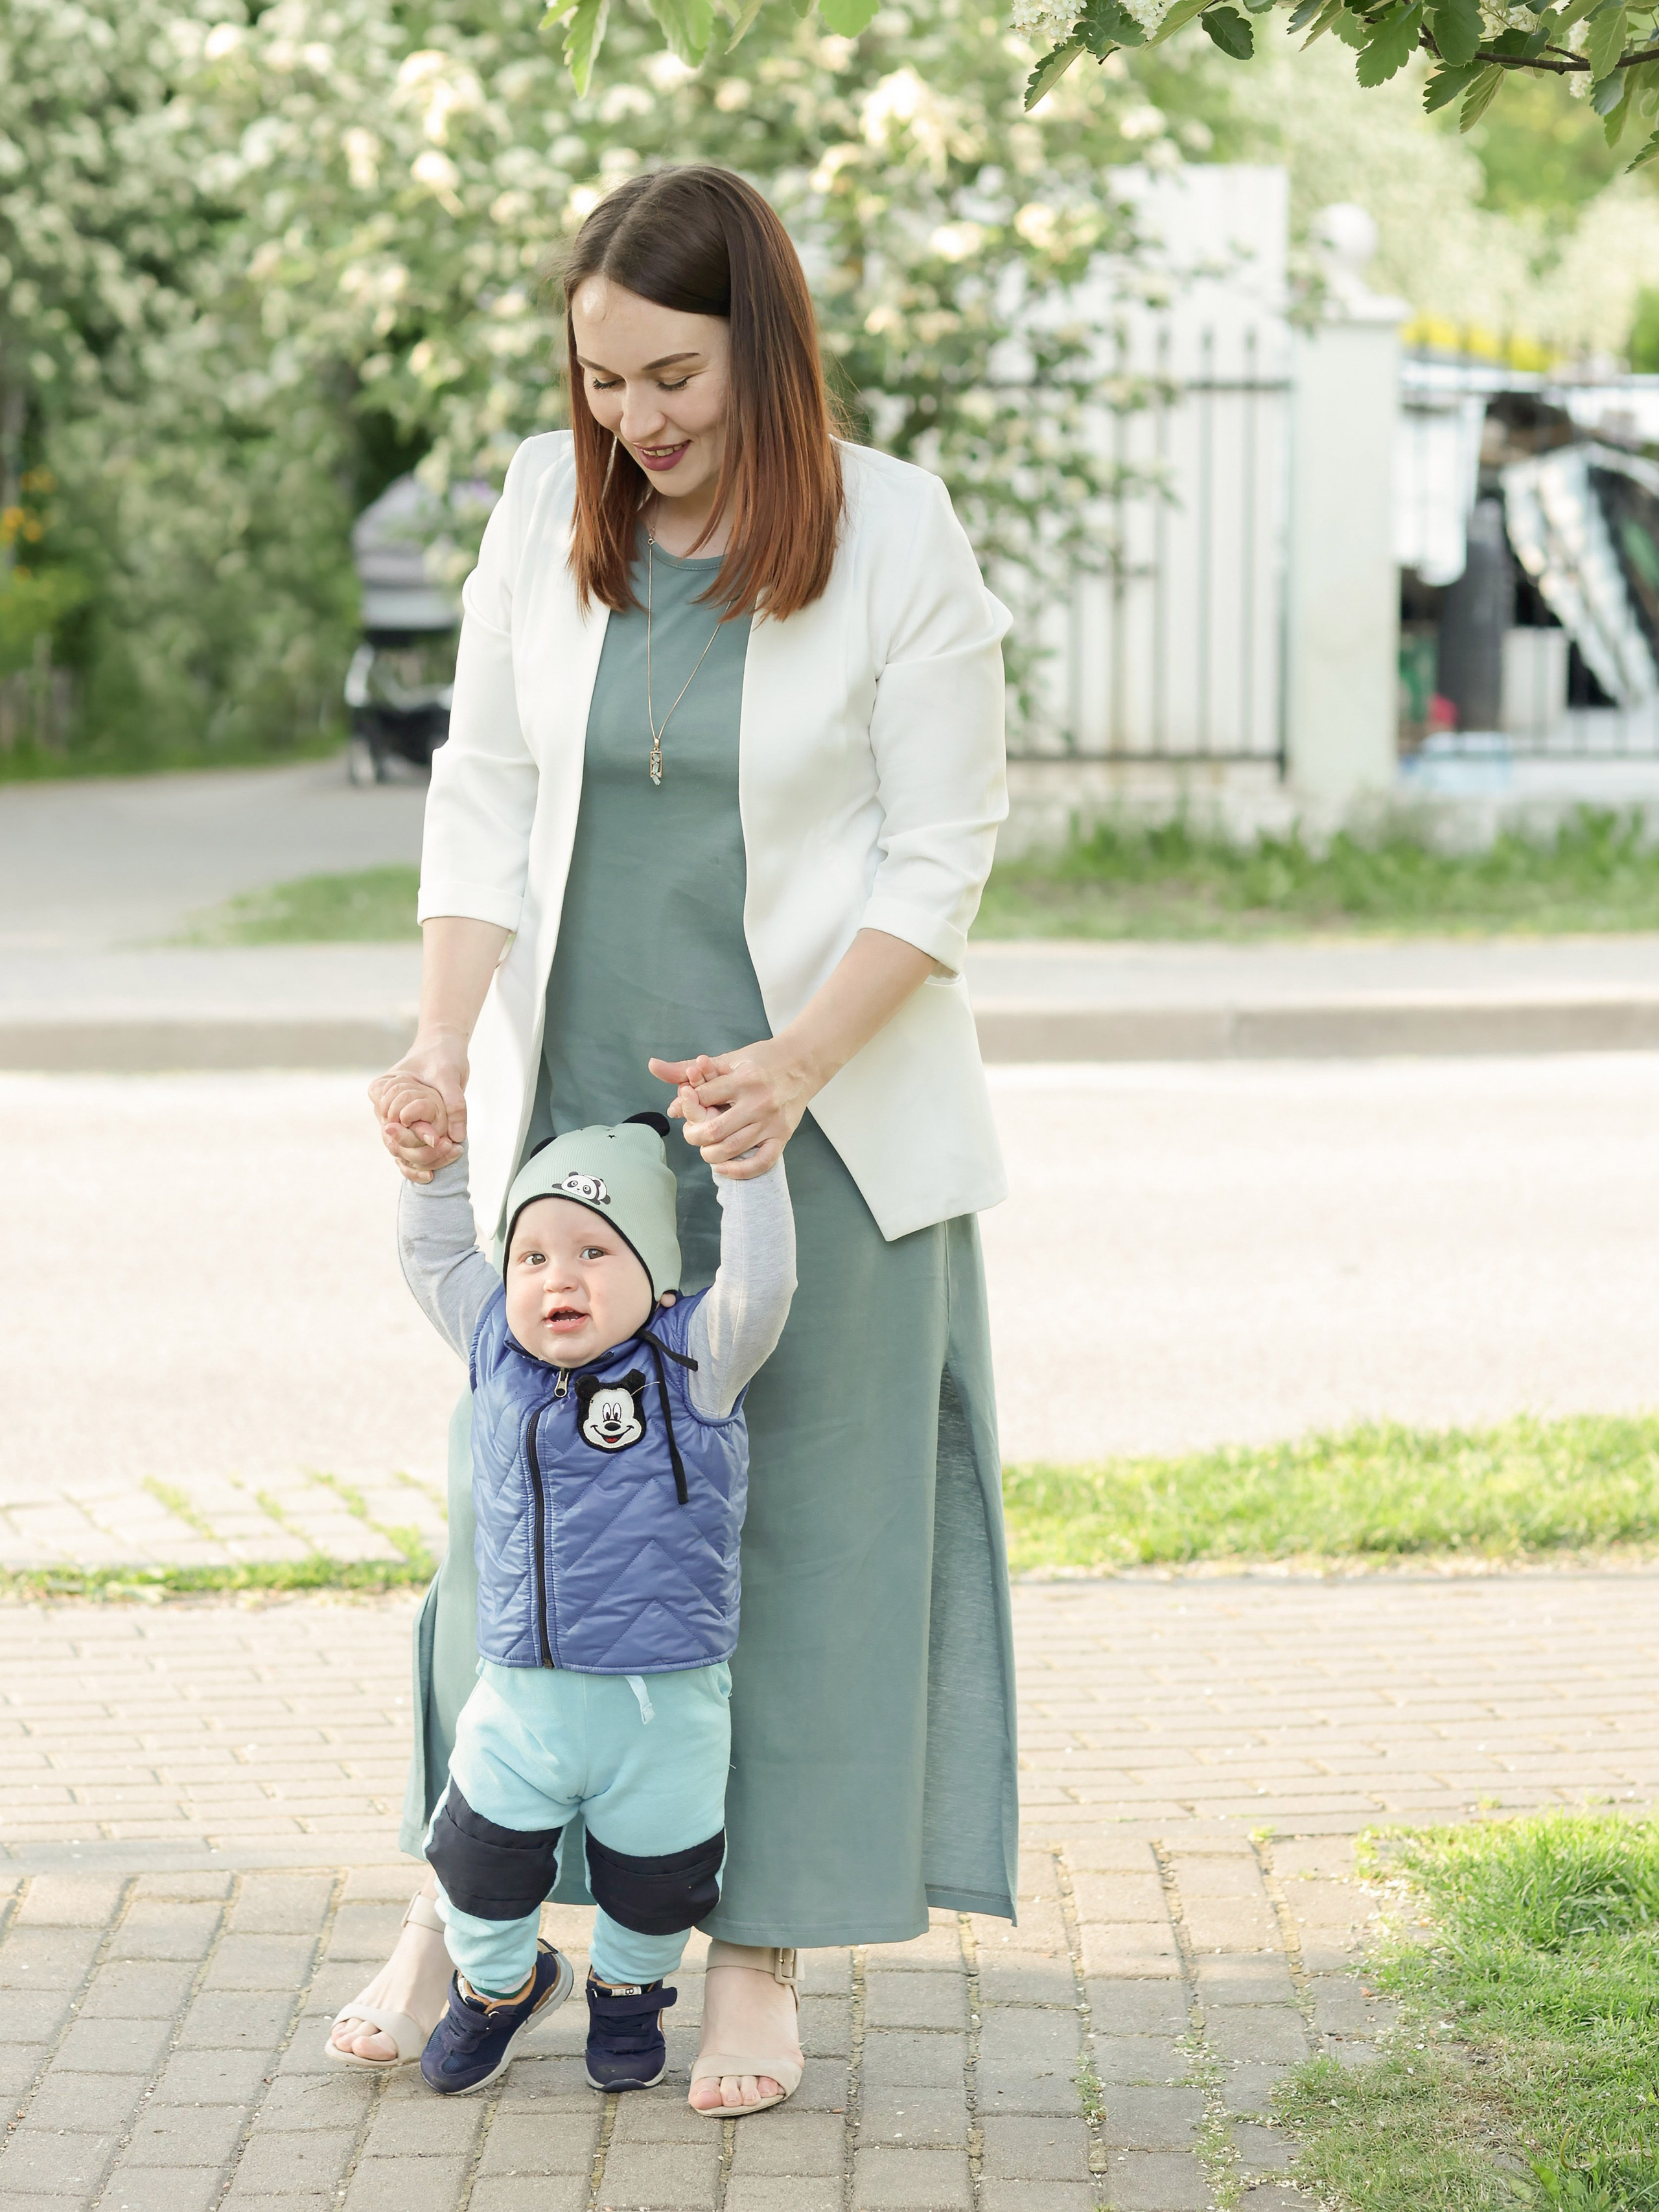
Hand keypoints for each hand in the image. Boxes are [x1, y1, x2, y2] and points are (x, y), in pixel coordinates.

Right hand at [369, 1031, 468, 1182]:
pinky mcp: (410, 1127)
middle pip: (392, 1140)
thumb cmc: (442, 1055)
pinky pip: (406, 1151)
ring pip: (399, 1150)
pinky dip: (417, 1165)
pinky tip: (430, 1176)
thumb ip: (453, 1103)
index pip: (386, 1119)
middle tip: (448, 1150)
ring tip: (448, 1159)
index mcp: (383, 1089)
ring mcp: (396, 1119)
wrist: (445, 1048)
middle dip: (417, 1151)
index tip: (434, 1139)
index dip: (406, 1133)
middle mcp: (384, 1107)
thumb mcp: (448, 1075)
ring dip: (422, 1159)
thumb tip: (458, 1137)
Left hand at [647, 1043, 810, 1178]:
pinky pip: (761, 1163)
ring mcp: (772, 1121)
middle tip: (691, 1133)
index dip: (686, 1103)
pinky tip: (723, 1167)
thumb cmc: (760, 1060)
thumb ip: (686, 1068)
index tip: (686, 1103)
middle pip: (712, 1129)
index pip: (702, 1098)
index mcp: (743, 1079)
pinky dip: (739, 1171)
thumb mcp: (725, 1060)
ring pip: (731, 1148)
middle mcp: (758, 1101)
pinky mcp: (783, 1136)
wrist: (803, 1063)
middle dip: (693, 1135)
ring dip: (710, 1153)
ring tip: (706, 1147)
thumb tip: (652, 1066)